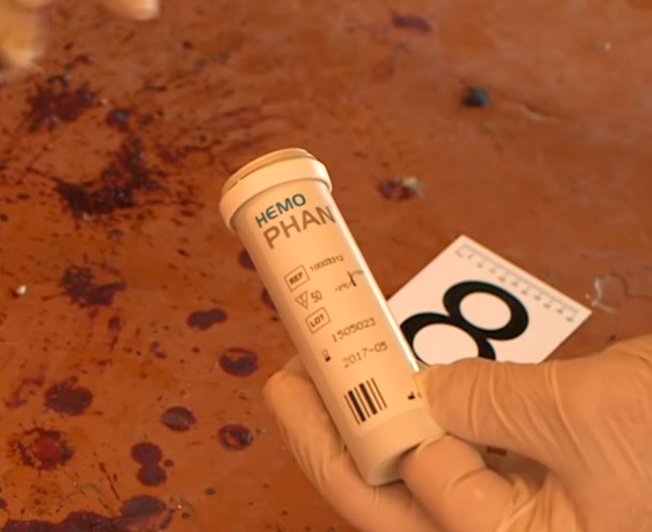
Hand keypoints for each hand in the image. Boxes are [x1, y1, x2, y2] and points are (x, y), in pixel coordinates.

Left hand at [263, 334, 651, 531]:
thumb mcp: (590, 418)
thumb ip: (489, 403)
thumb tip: (420, 391)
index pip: (406, 482)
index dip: (353, 417)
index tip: (303, 363)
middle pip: (386, 495)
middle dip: (330, 433)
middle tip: (289, 374)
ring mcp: (515, 518)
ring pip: (414, 474)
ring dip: (371, 422)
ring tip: (327, 367)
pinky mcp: (530, 489)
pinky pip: (457, 452)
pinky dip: (425, 415)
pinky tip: (397, 379)